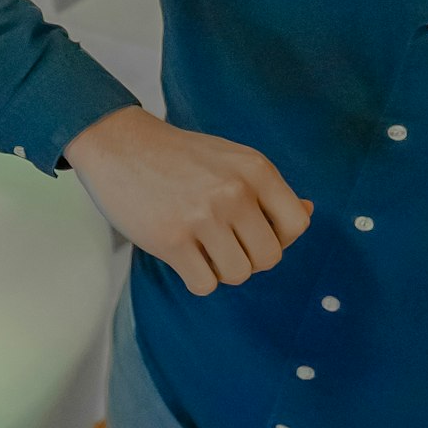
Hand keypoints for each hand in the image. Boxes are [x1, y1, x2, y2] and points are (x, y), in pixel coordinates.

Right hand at [62, 106, 315, 295]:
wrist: (118, 143)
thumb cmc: (178, 156)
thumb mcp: (232, 159)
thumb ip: (268, 188)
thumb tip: (309, 212)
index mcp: (255, 169)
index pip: (297, 225)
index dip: (279, 238)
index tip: (253, 232)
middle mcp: (235, 192)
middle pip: (269, 258)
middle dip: (248, 258)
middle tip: (222, 243)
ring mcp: (203, 217)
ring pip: (238, 274)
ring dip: (221, 269)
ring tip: (201, 247)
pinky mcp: (171, 240)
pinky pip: (205, 285)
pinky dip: (197, 278)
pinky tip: (183, 256)